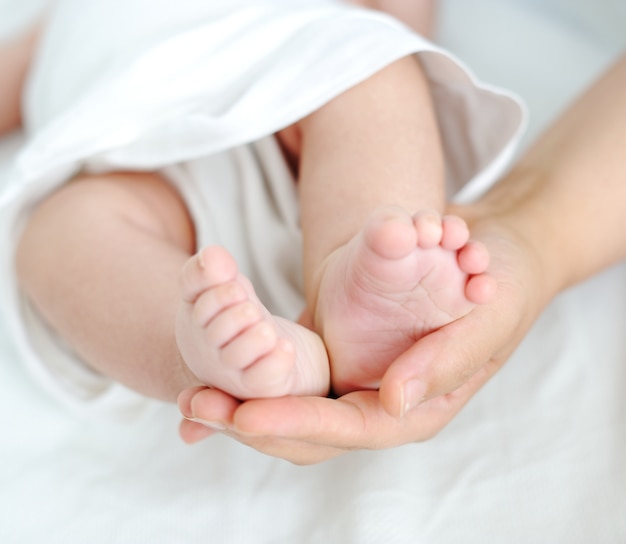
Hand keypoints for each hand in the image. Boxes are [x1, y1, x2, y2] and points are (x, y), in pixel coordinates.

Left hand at [178, 211, 552, 463]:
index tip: (245, 417)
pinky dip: (257, 376)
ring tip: (191, 396)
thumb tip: (393, 403)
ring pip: (295, 407)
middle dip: (252, 421)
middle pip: (312, 429)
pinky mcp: (345, 352)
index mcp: (420, 404)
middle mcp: (385, 400)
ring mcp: (362, 378)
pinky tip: (216, 373)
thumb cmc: (503, 279)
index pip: (352, 427)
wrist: (498, 251)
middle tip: (194, 403)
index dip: (297, 423)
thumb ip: (446, 361)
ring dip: (242, 403)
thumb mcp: (488, 314)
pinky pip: (296, 375)